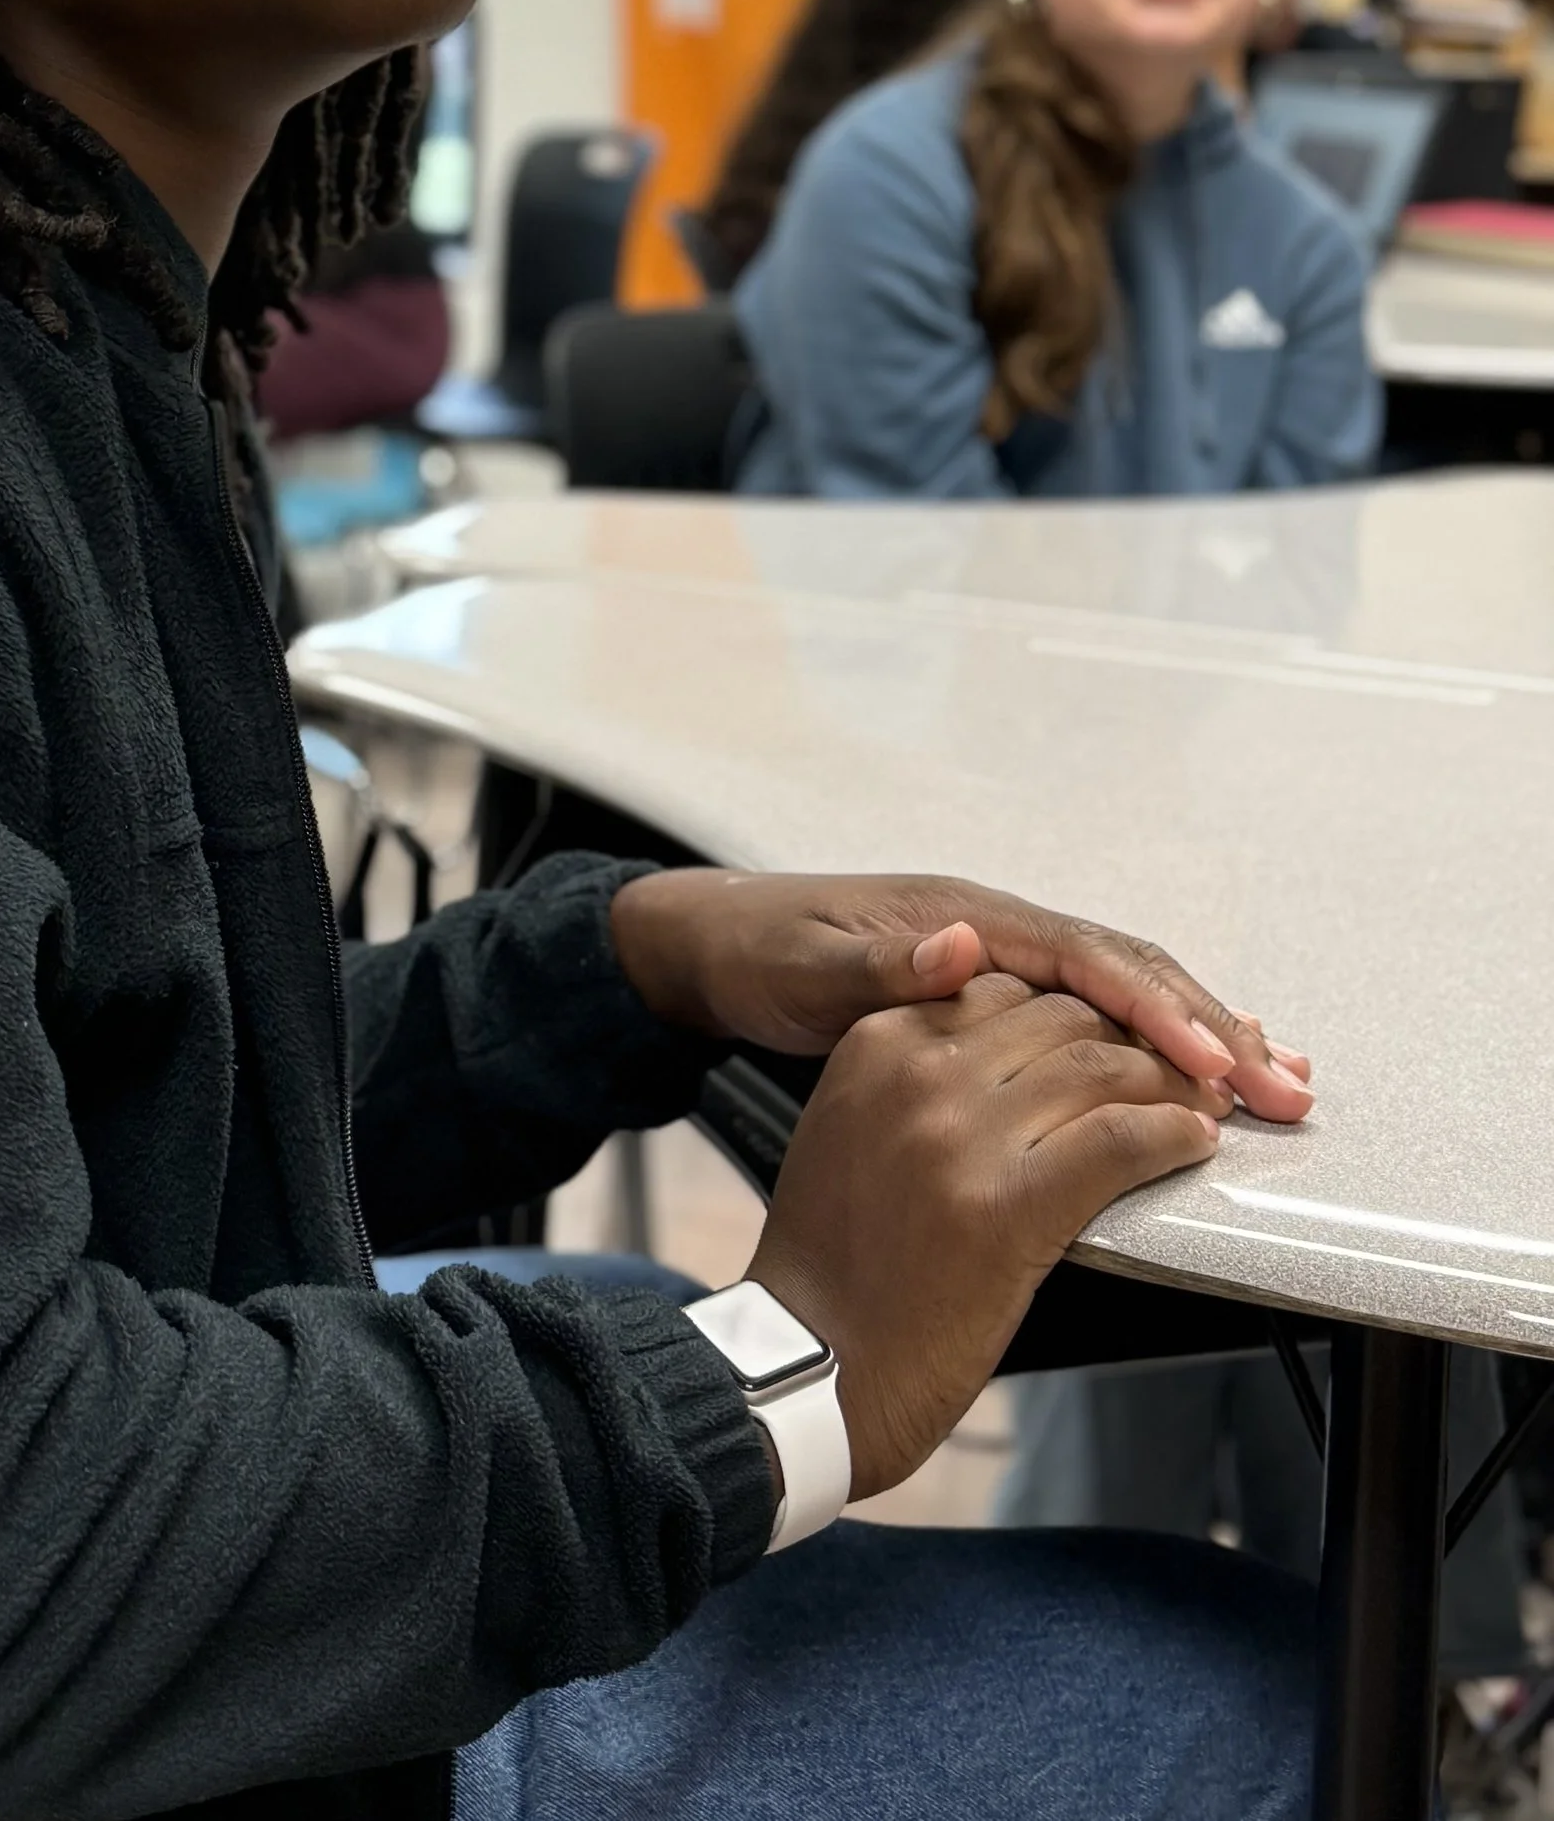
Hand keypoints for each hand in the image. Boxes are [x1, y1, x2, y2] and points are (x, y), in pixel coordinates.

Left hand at [608, 866, 1311, 1121]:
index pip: (1092, 960)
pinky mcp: (996, 997)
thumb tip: (959, 946)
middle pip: (1131, 974)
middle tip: (1287, 1087)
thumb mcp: (806, 969)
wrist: (721, 945)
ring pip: (1125, 995)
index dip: (1160, 1010)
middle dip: (1214, 1027)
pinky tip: (1191, 1083)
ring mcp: (1001, 962)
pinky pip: (1096, 1018)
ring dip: (1200, 1036)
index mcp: (968, 921)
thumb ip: (881, 969)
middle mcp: (996, 932)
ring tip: (1273, 1083)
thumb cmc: (763, 953)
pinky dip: (1154, 1047)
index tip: (1215, 1063)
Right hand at [749, 970, 1225, 1497]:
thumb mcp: (852, 1128)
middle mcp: (919, 1073)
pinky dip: (1170, 1137)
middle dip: (1131, 1038)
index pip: (1005, 987)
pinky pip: (1118, 1141)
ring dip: (1168, 1085)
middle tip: (1178, 1067)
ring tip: (1198, 1106)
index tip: (1111, 1031)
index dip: (1074, 1010)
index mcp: (878, 1045)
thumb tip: (1011, 1062)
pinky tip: (1188, 1145)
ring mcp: (962, 1136)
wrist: (817, 1362)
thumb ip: (916, 1076)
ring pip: (1100, 1069)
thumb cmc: (835, 1264)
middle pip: (1061, 1018)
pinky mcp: (1008, 1206)